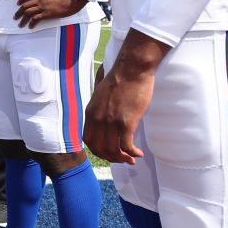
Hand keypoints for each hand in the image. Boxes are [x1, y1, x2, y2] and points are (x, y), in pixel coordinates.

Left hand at [14, 0, 85, 28]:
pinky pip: (36, 19)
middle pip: (26, 5)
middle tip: (15, 17)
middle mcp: (41, 0)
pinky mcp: (47, 14)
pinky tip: (30, 27)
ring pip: (28, 13)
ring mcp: (43, 7)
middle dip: (19, 12)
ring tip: (20, 24)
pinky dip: (31, 23)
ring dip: (23, 19)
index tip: (18, 3)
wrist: (72, 1)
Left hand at [82, 30, 169, 163]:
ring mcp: (111, 122)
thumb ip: (99, 106)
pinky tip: (139, 153)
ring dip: (122, 158)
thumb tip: (102, 113)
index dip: (97, 150)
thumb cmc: (120, 78)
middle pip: (99, 148)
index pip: (88, 139)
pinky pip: (126, 146)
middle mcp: (98, 119)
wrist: (132, 69)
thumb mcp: (101, 93)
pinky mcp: (126, 122)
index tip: (108, 151)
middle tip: (122, 159)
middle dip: (110, 157)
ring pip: (112, 150)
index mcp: (91, 112)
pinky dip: (132, 153)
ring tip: (131, 159)